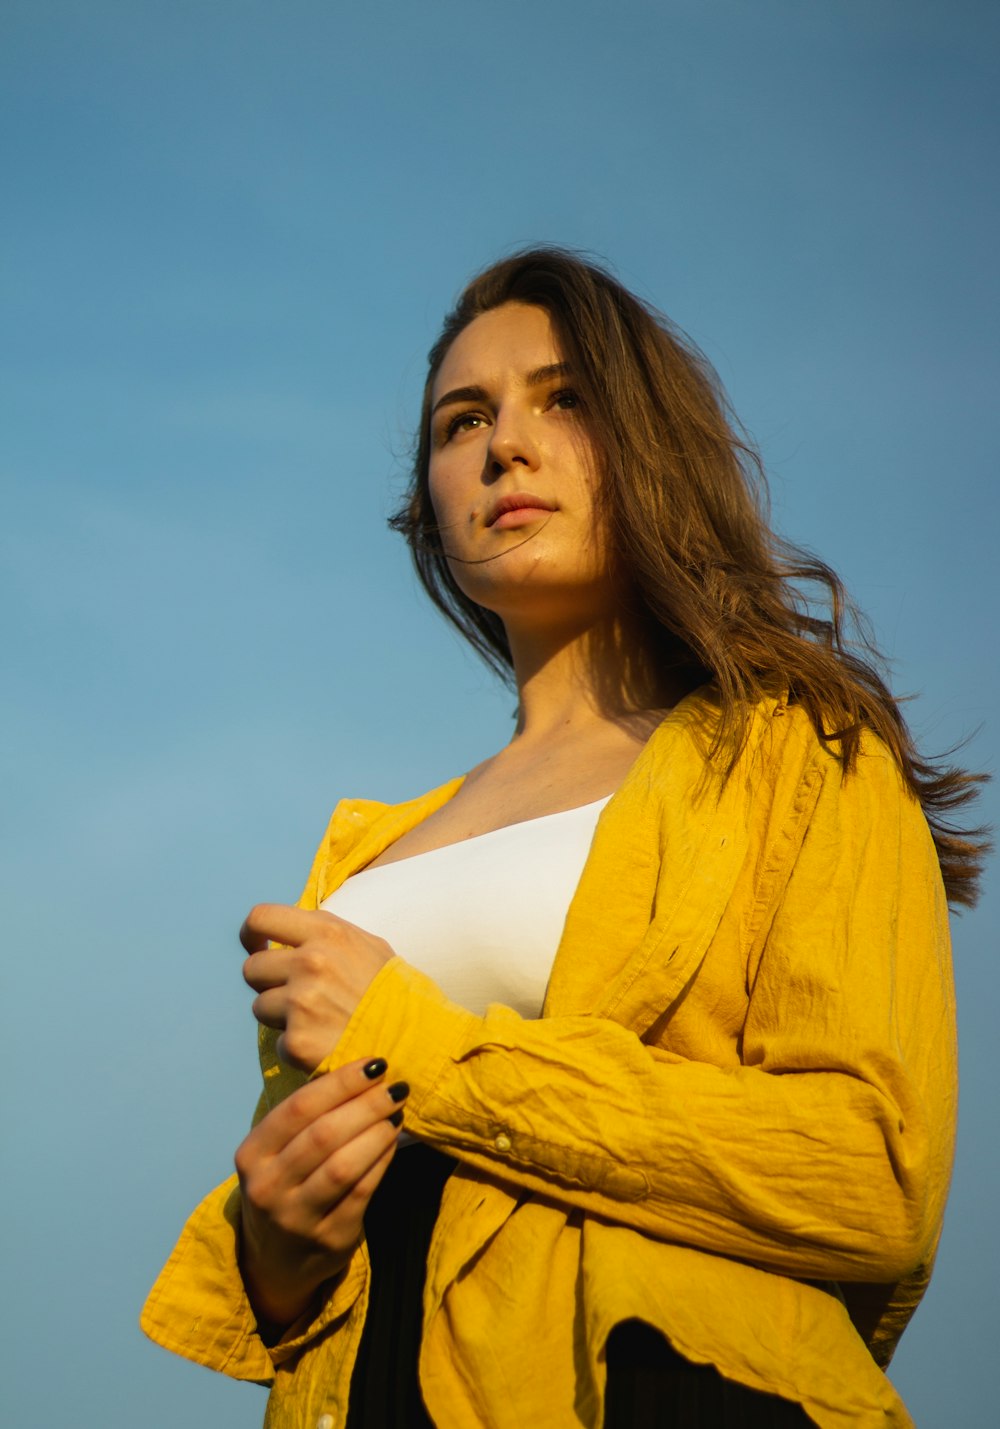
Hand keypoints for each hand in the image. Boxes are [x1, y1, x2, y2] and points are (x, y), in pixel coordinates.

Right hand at [235, 1056, 407, 1332]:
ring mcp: (297, 1218)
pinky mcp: (329, 1239)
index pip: (298, 1108)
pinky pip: (362, 1191)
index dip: (340, 1082)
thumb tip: (360, 1070)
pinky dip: (382, 1160)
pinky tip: (393, 1140)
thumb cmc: (283, 1186)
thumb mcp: (274, 1153)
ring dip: (377, 1132)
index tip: (373, 1063)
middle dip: (365, 1104)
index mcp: (252, 1155)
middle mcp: (268, 1188)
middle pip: (323, 1135)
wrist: (274, 1260)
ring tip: (397, 1111)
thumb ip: (304, 1117)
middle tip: (394, 1085)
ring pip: (344, 1166)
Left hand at [240, 903, 394, 1070]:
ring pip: (260, 1006)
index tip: (257, 947)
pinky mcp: (297, 1042)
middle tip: (296, 994)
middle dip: (269, 982)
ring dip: (281, 1016)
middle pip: (252, 968)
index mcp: (327, 932)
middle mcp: (310, 962)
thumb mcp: (368, 945)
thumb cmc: (394, 994)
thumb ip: (326, 934)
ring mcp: (301, 1003)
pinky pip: (277, 1042)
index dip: (251, 934)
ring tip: (317, 1021)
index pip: (261, 918)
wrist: (419, 1043)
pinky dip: (296, 1046)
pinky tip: (324, 1044)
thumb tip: (290, 931)